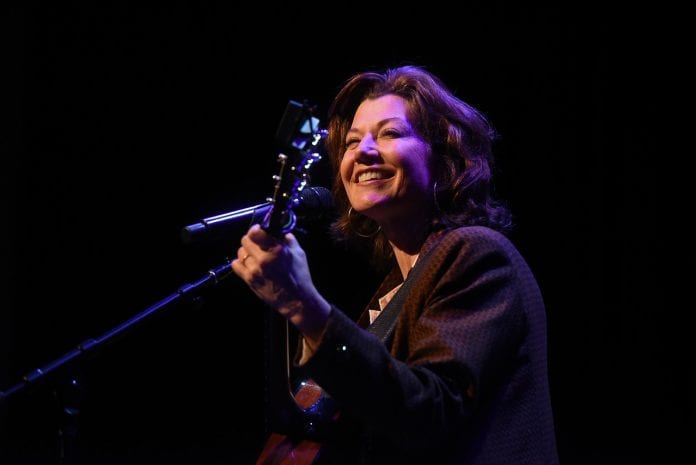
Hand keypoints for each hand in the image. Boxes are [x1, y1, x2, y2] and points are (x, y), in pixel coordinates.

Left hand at [231, 224, 330, 343]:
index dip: (256, 229)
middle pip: (245, 240)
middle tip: (259, 244)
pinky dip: (241, 262)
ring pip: (240, 252)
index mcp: (276, 250)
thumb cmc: (300, 276)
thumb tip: (279, 230)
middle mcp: (263, 259)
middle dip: (252, 240)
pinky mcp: (249, 280)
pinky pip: (236, 264)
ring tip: (255, 255)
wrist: (296, 301)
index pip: (255, 232)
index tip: (259, 230)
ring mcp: (254, 270)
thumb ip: (287, 239)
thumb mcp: (299, 253)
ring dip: (247, 251)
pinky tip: (250, 264)